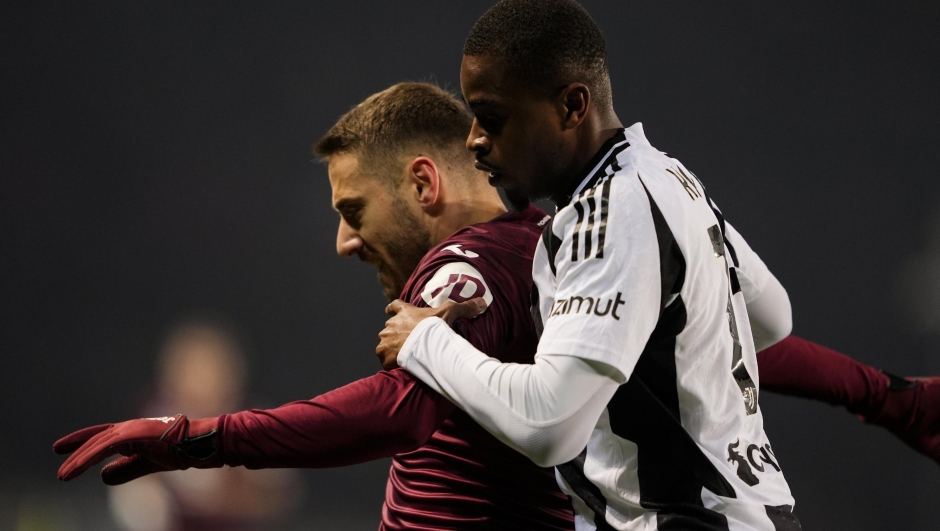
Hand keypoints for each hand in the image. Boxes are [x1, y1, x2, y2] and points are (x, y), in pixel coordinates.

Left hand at [54, 414, 221, 484]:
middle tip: (59, 464)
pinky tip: (76, 469)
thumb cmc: (179, 451)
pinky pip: (103, 448)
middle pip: (95, 439)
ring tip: (63, 475)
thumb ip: (125, 469)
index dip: (82, 442)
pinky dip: (88, 458)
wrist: (197, 443)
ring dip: (77, 460)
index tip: (63, 449)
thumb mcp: (147, 464)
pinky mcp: (132, 434)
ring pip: (96, 445)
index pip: (102, 436)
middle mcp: (128, 427)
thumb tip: (102, 475)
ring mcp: (130, 429)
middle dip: (75, 451)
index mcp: (133, 433)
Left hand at [376, 298, 486, 369]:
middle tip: (407, 342)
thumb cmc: (434, 328)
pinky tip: (399, 366)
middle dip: (396, 334)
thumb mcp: (450, 313)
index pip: (395, 306)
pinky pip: (384, 358)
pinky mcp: (384, 354)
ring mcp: (386, 339)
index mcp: (405, 312)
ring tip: (404, 356)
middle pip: (390, 328)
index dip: (393, 309)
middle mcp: (392, 324)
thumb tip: (483, 302)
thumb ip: (465, 307)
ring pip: (385, 343)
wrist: (424, 345)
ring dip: (391, 348)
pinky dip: (389, 362)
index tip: (389, 310)